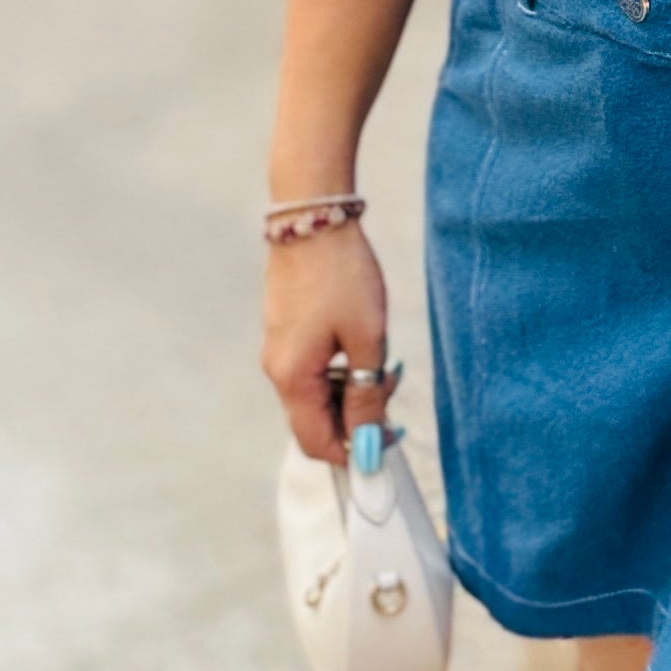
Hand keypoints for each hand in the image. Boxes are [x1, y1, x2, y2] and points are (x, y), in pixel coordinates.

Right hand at [262, 219, 394, 462]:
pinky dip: (340, 369)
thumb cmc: (343, 277)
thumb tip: (366, 447)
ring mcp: (278, 348)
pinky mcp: (285, 330)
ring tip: (385, 361)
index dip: (353, 452)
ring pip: (316, 394)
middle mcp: (277, 370)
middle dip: (357, 417)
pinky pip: (312, 369)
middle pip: (315, 421)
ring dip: (352, 390)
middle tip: (394, 386)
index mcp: (292, 378)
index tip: (389, 440)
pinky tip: (363, 343)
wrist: (314, 218)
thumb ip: (366, 397)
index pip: (316, 443)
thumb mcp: (367, 339)